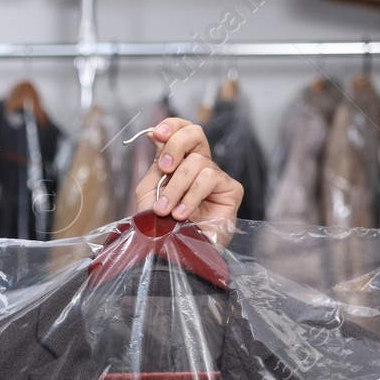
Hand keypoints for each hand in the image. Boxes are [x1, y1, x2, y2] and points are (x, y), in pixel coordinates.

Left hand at [133, 118, 242, 246]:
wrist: (171, 254)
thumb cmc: (160, 227)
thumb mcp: (149, 191)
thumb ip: (156, 164)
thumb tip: (154, 133)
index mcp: (180, 162)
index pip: (182, 130)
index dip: (172, 125)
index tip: (156, 133)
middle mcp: (200, 167)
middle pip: (196, 133)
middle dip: (175, 146)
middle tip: (165, 169)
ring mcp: (216, 178)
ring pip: (198, 162)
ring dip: (177, 188)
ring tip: (166, 211)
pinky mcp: (230, 191)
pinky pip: (210, 178)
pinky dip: (192, 196)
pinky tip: (182, 214)